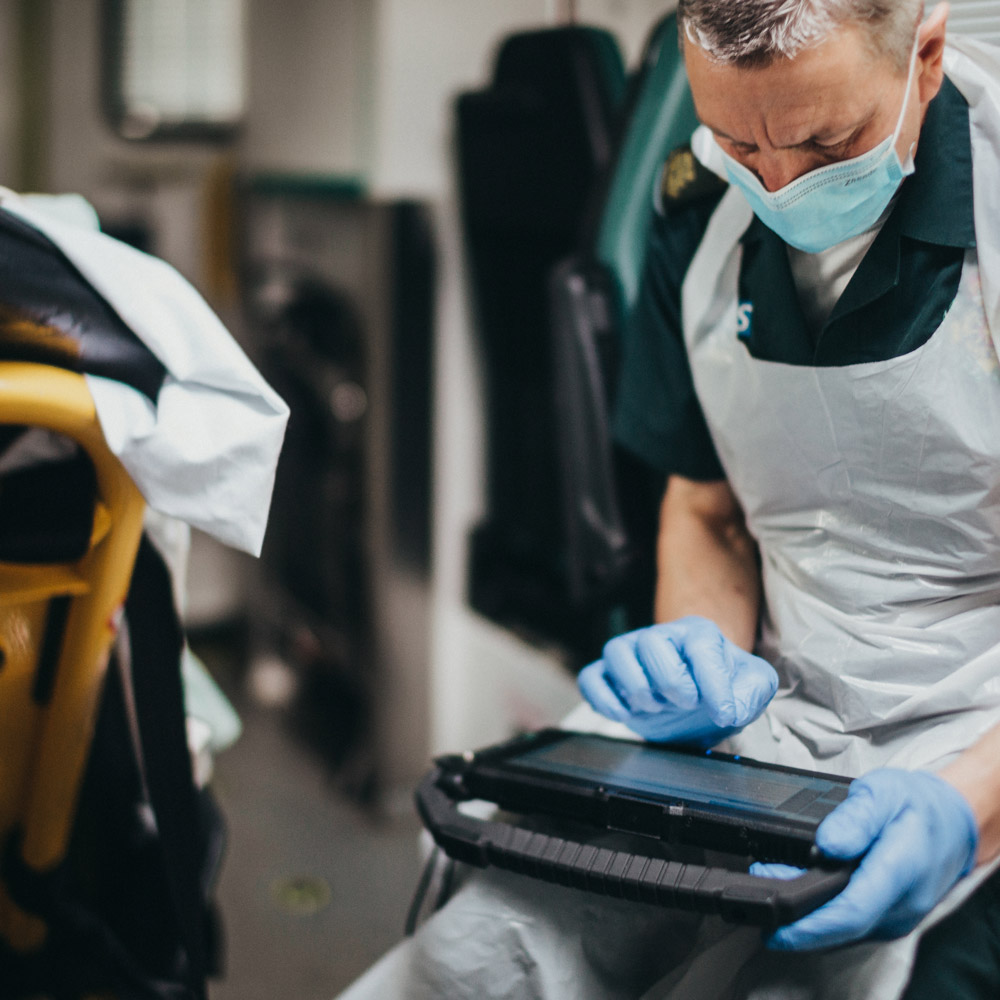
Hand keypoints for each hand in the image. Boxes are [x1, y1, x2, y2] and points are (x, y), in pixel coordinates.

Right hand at [577, 616, 777, 744]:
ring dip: (636, 687)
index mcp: (698, 634)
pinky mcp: (611, 677)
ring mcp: (631, 655)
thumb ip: (753, 691)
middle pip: (651, 642)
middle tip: (686, 704)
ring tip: (655, 706)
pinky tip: (624, 715)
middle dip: (670, 681)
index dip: (713, 684)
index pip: (700, 646)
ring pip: (616, 652)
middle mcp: (660, 637)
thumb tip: (728, 708)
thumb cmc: (725, 687)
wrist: (701, 703)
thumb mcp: (755, 686)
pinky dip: (602, 698)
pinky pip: (591, 677)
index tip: (723, 714)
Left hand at [752, 769, 978, 949]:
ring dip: (805, 916)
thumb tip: (826, 844)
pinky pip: (852, 926)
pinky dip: (822, 915)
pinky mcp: (889, 919)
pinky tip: (801, 892)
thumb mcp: (883, 793)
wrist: (954, 823)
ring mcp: (896, 918)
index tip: (775, 924)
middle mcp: (900, 906)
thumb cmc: (917, 805)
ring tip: (771, 879)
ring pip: (844, 932)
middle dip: (795, 917)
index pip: (851, 912)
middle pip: (841, 928)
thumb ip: (854, 818)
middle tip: (759, 883)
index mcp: (899, 872)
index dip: (809, 924)